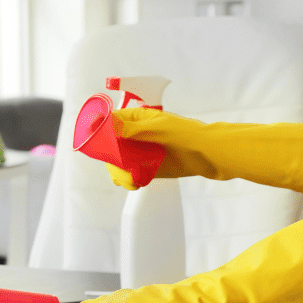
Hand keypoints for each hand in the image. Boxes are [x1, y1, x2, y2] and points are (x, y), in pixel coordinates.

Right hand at [108, 108, 302, 192]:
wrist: (210, 154)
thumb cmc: (188, 135)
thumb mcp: (158, 128)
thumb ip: (131, 128)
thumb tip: (105, 124)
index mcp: (135, 120)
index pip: (108, 123)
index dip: (98, 133)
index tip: (93, 144)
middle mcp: (134, 136)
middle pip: (109, 147)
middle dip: (110, 159)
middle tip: (118, 169)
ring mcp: (140, 152)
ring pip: (117, 163)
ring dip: (118, 172)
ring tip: (130, 180)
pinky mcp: (147, 168)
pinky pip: (130, 174)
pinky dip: (129, 180)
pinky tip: (135, 182)